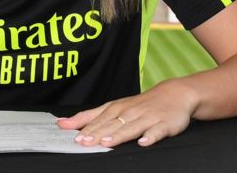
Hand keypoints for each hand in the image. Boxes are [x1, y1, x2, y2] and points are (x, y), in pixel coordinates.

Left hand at [56, 79, 197, 147]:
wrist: (175, 94)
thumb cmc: (140, 104)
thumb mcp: (113, 107)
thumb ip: (88, 117)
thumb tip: (61, 123)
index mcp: (116, 108)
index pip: (99, 119)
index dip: (87, 128)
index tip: (74, 137)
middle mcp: (130, 112)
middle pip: (112, 124)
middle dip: (98, 133)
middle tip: (85, 142)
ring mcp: (147, 118)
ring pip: (131, 127)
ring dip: (119, 134)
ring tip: (107, 142)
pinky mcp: (164, 124)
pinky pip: (157, 131)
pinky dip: (150, 136)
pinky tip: (143, 142)